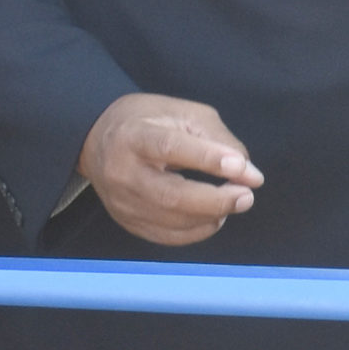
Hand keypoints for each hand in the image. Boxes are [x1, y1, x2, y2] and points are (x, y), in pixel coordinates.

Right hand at [78, 92, 262, 244]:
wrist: (98, 139)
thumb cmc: (148, 121)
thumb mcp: (185, 114)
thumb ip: (220, 140)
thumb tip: (250, 175)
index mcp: (135, 135)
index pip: (171, 148)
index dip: (208, 159)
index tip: (240, 167)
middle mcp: (122, 172)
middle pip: (170, 195)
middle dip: (215, 199)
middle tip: (246, 195)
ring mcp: (121, 201)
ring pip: (170, 220)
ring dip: (210, 215)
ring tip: (235, 202)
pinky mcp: (126, 220)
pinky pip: (165, 236)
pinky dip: (196, 231)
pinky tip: (214, 217)